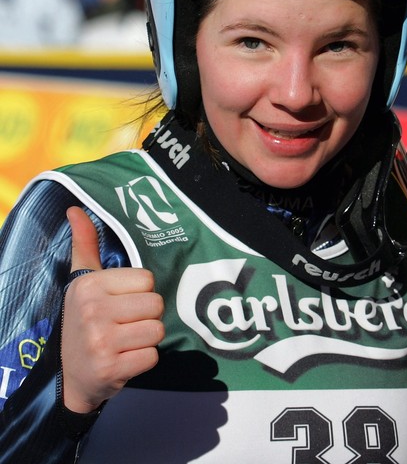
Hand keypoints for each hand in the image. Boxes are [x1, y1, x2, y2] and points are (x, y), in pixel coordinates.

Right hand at [61, 206, 164, 413]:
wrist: (70, 376)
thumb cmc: (82, 321)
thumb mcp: (82, 281)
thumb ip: (85, 244)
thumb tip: (75, 209)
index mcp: (90, 285)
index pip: (148, 279)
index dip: (141, 292)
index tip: (122, 302)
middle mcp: (94, 311)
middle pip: (156, 305)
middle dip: (147, 316)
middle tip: (126, 324)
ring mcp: (101, 342)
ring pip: (158, 331)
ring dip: (147, 339)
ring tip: (126, 341)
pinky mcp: (111, 369)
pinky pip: (153, 356)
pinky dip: (144, 359)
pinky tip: (125, 358)